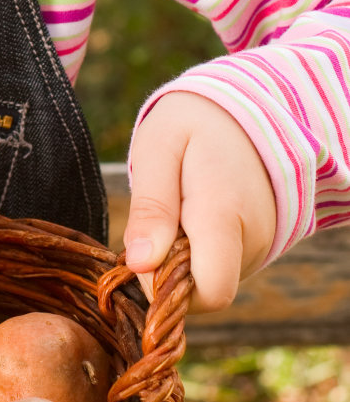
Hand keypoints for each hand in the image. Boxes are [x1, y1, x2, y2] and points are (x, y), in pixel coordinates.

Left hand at [123, 91, 277, 311]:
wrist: (248, 109)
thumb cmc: (193, 124)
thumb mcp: (158, 148)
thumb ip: (151, 206)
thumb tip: (141, 265)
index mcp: (223, 212)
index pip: (210, 292)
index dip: (167, 290)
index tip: (143, 254)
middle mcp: (251, 239)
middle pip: (204, 291)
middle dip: (169, 271)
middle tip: (158, 218)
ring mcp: (261, 246)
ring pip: (210, 281)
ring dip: (183, 258)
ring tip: (179, 205)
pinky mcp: (259, 248)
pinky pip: (220, 267)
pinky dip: (200, 251)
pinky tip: (194, 213)